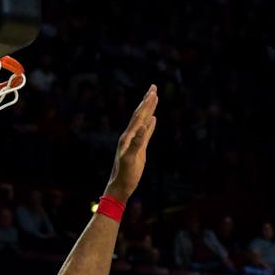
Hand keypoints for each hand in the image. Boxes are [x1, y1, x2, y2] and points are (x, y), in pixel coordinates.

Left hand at [104, 85, 158, 202]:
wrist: (120, 186)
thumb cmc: (125, 175)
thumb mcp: (131, 159)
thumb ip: (137, 142)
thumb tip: (143, 125)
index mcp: (128, 136)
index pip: (138, 116)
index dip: (146, 104)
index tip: (154, 91)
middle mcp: (130, 136)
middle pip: (140, 114)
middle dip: (147, 101)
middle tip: (154, 87)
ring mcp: (134, 142)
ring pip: (143, 121)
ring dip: (149, 109)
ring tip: (154, 98)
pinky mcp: (139, 149)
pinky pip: (146, 133)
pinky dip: (150, 125)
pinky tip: (153, 119)